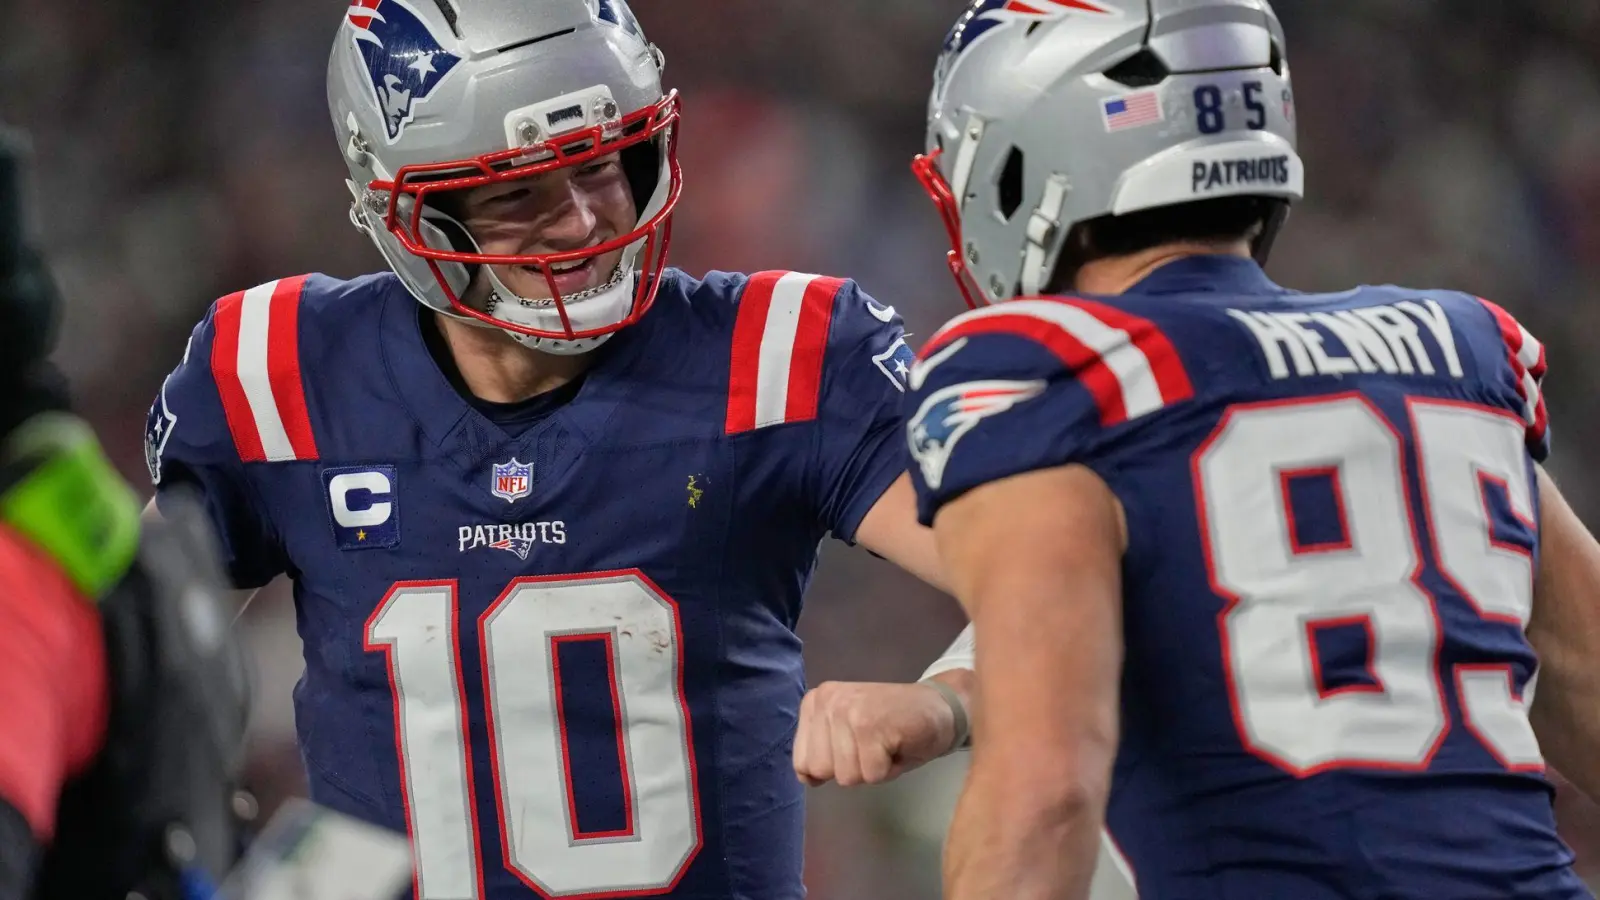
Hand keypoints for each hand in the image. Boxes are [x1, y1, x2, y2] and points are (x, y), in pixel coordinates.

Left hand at [793, 680, 957, 786]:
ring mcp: (847, 711)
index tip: (856, 747)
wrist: (939, 707)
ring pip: (847, 776)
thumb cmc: (892, 726)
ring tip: (886, 745)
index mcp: (815, 702)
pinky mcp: (870, 725)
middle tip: (874, 747)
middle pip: (822, 771)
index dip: (833, 767)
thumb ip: (822, 752)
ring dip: (872, 769)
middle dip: (852, 769)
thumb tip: (807, 778)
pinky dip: (889, 769)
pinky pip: (872, 775)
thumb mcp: (847, 736)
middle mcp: (826, 702)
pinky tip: (898, 744)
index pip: (802, 762)